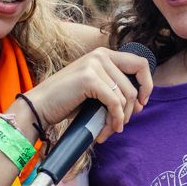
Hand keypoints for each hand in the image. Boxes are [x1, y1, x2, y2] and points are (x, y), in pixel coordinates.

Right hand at [24, 46, 153, 142]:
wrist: (40, 106)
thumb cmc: (66, 101)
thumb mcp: (95, 89)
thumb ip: (114, 88)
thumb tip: (139, 103)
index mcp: (104, 54)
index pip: (140, 63)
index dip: (147, 84)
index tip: (141, 103)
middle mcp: (101, 55)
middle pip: (133, 85)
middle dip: (131, 109)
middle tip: (122, 124)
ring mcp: (95, 64)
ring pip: (124, 97)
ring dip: (120, 119)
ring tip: (109, 131)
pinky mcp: (89, 78)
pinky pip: (114, 103)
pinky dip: (114, 119)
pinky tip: (108, 130)